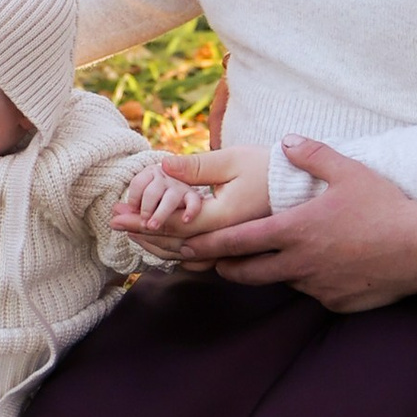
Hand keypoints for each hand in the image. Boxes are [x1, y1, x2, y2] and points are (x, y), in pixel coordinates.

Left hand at [111, 149, 270, 259]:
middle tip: (114, 222)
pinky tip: (161, 241)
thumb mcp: (233, 160)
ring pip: (187, 255)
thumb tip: (162, 166)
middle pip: (175, 244)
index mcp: (224, 219)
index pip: (173, 226)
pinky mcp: (236, 247)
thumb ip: (196, 167)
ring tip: (130, 231)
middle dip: (141, 233)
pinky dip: (176, 249)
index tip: (118, 215)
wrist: (302, 188)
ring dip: (156, 243)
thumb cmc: (270, 169)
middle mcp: (227, 240)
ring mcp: (233, 248)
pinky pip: (201, 256)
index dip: (141, 222)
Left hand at [180, 142, 416, 309]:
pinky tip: (319, 270)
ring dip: (267, 273)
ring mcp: (317, 286)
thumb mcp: (348, 171)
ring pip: (279, 282)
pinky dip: (307, 282)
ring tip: (258, 264)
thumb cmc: (384, 206)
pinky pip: (312, 293)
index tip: (188, 248)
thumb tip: (287, 141)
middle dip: (225, 267)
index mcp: (295, 230)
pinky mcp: (335, 302)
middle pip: (246, 272)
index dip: (209, 246)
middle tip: (211, 263)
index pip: (238, 242)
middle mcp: (299, 263)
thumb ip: (312, 155)